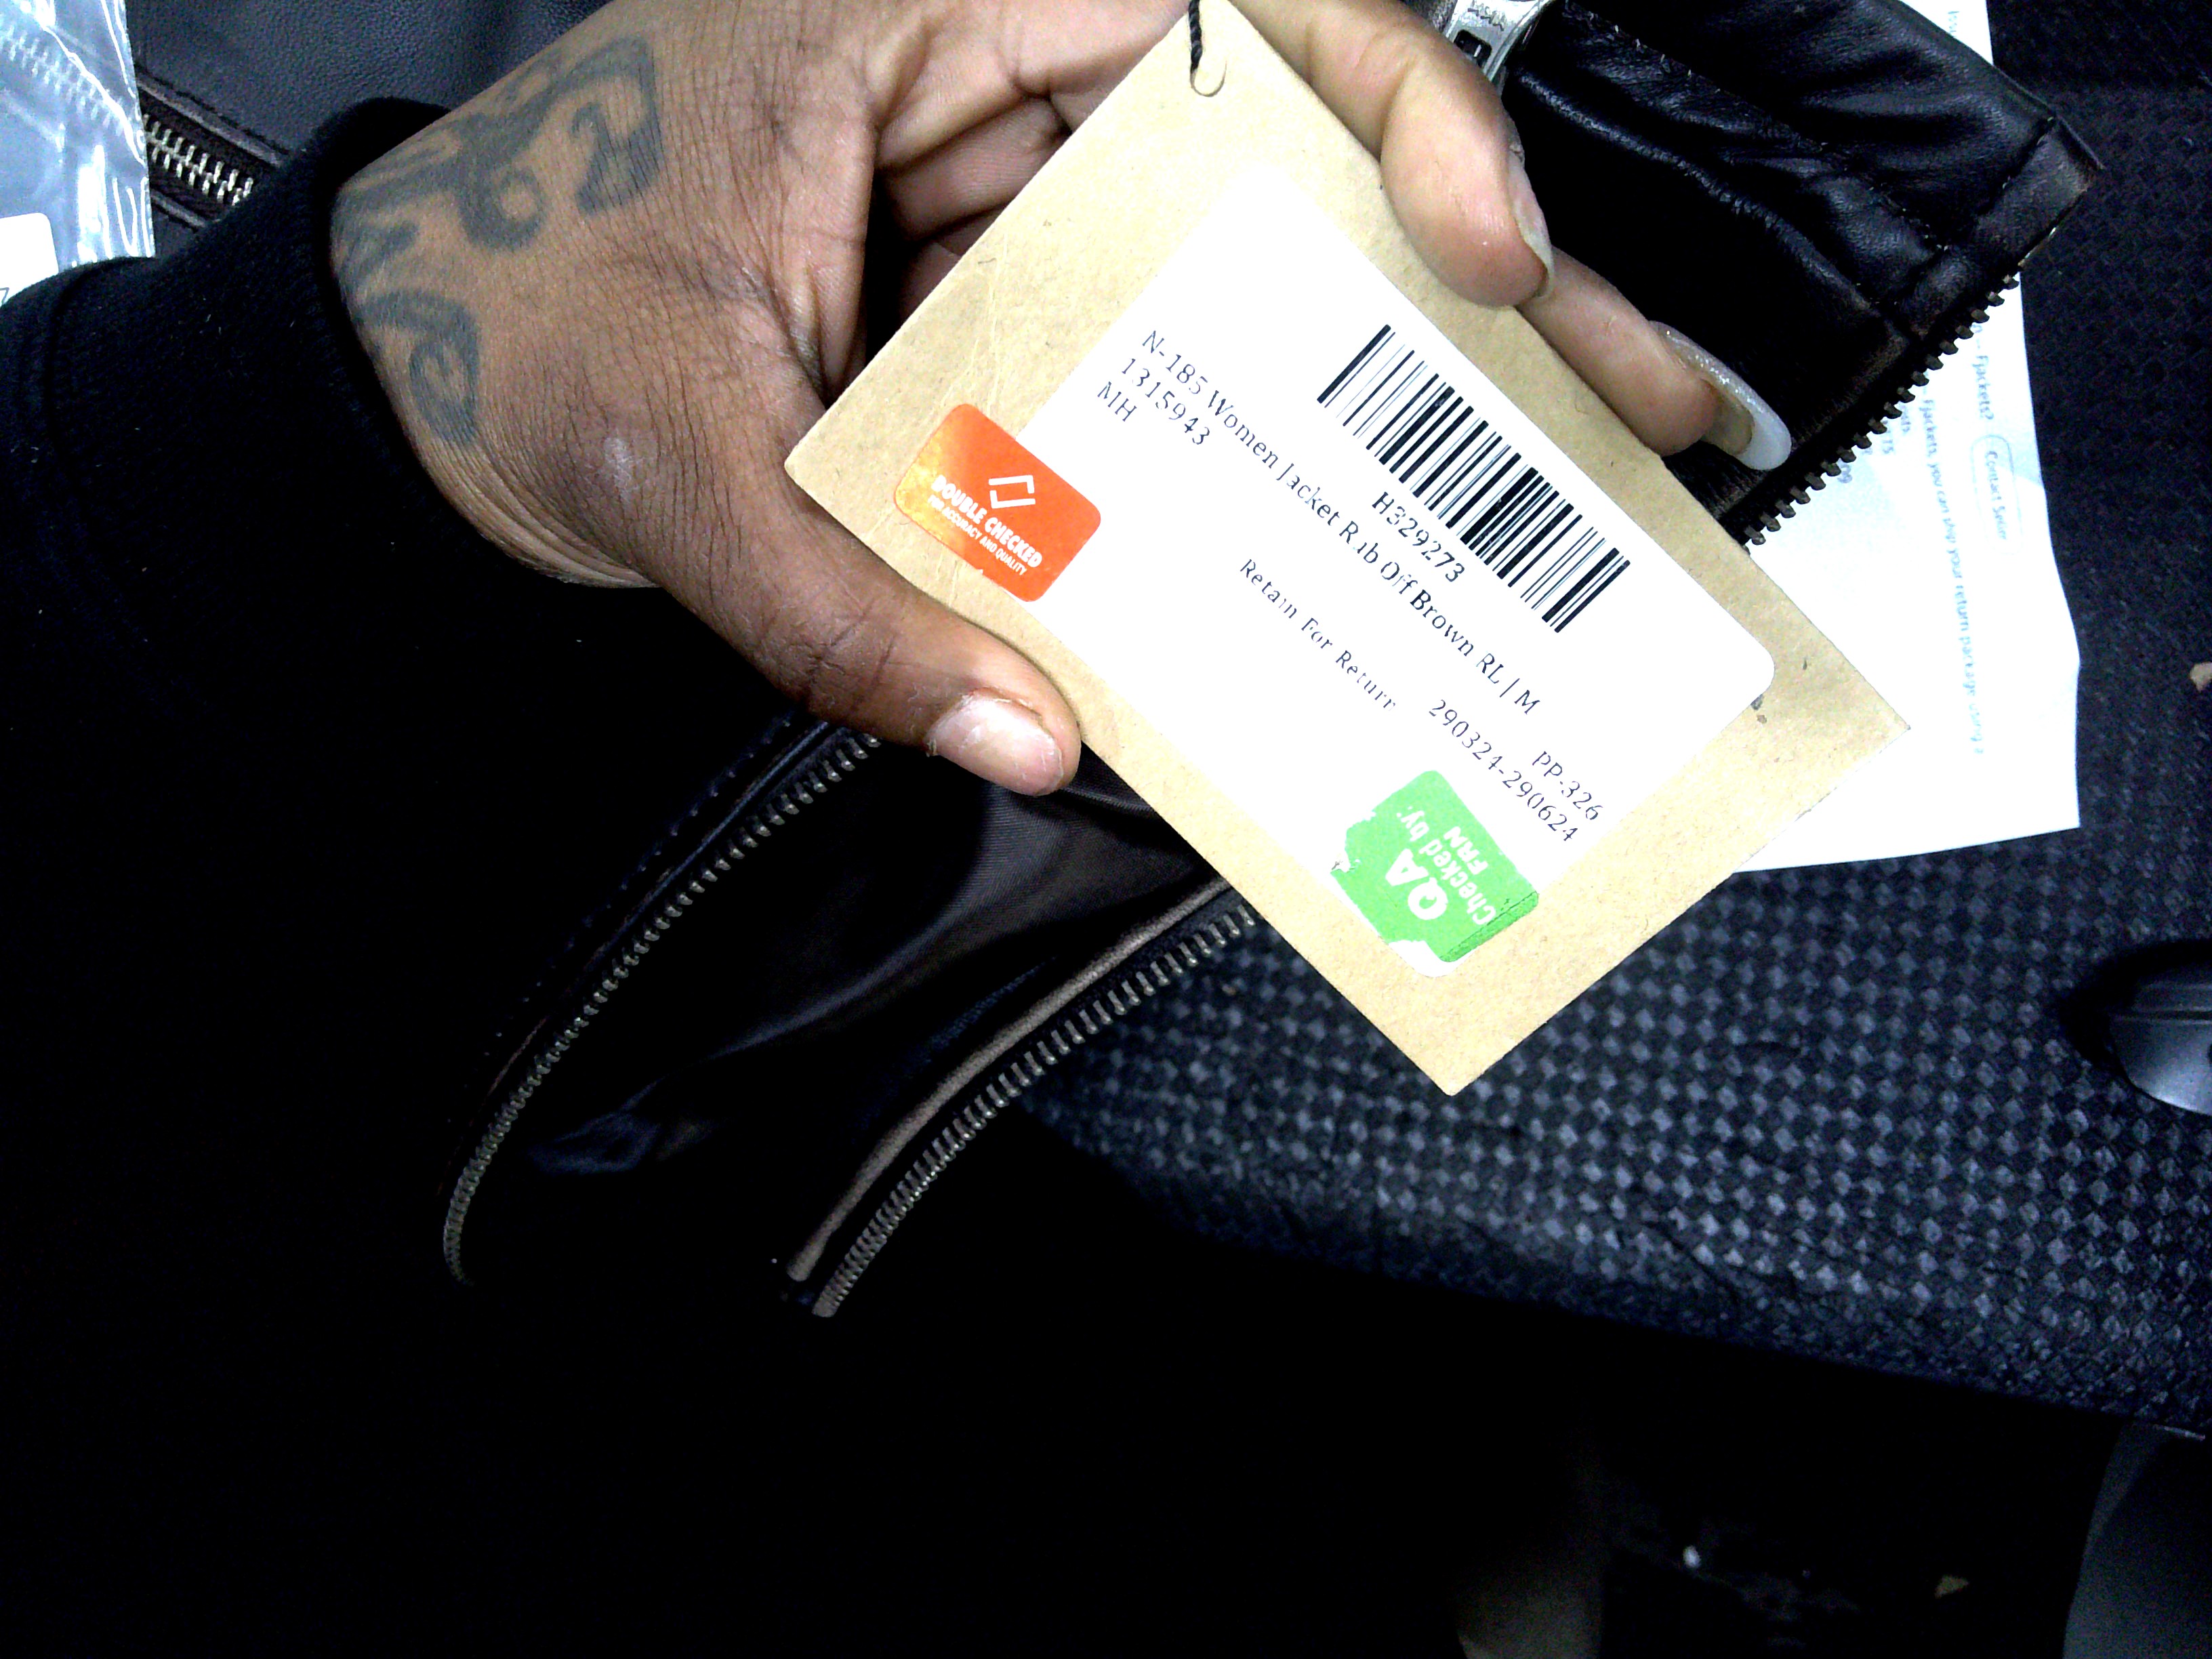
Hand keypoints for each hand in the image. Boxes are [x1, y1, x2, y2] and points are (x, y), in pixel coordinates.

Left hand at [332, 0, 1721, 793]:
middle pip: (1308, 138)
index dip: (1402, 99)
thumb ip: (831, 610)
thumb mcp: (662, 458)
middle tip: (1633, 408)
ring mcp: (1035, 191)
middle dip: (1482, 280)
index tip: (1482, 253)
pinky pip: (1187, 358)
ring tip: (1558, 501)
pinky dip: (1276, 449)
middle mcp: (1013, 70)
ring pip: (1273, 256)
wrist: (449, 359)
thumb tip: (1029, 734)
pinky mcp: (1033, 300)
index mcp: (929, 0)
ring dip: (1416, 380)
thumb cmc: (525, 329)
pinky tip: (1362, 544)